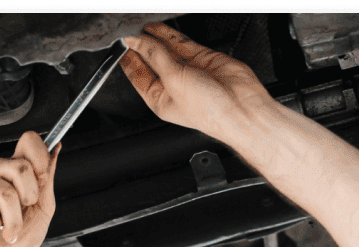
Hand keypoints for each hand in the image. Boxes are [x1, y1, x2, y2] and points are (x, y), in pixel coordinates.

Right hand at [0, 131, 59, 246]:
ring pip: (5, 192)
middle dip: (29, 198)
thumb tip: (56, 150)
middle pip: (20, 166)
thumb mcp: (43, 210)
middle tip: (23, 212)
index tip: (42, 179)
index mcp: (16, 169)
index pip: (29, 141)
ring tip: (8, 229)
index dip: (40, 159)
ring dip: (13, 221)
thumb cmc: (18, 237)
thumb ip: (48, 180)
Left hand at [121, 22, 274, 141]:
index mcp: (159, 100)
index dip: (127, 58)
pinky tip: (157, 27)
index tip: (119, 44)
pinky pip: (181, 42)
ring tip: (139, 24)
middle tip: (128, 30)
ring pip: (165, 49)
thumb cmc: (208, 111)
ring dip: (153, 37)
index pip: (137, 75)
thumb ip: (155, 56)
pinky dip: (168, 34)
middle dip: (139, 45)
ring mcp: (187, 71)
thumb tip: (137, 41)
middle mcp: (172, 86)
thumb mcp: (172, 80)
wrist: (239, 107)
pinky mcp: (201, 58)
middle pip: (150, 60)